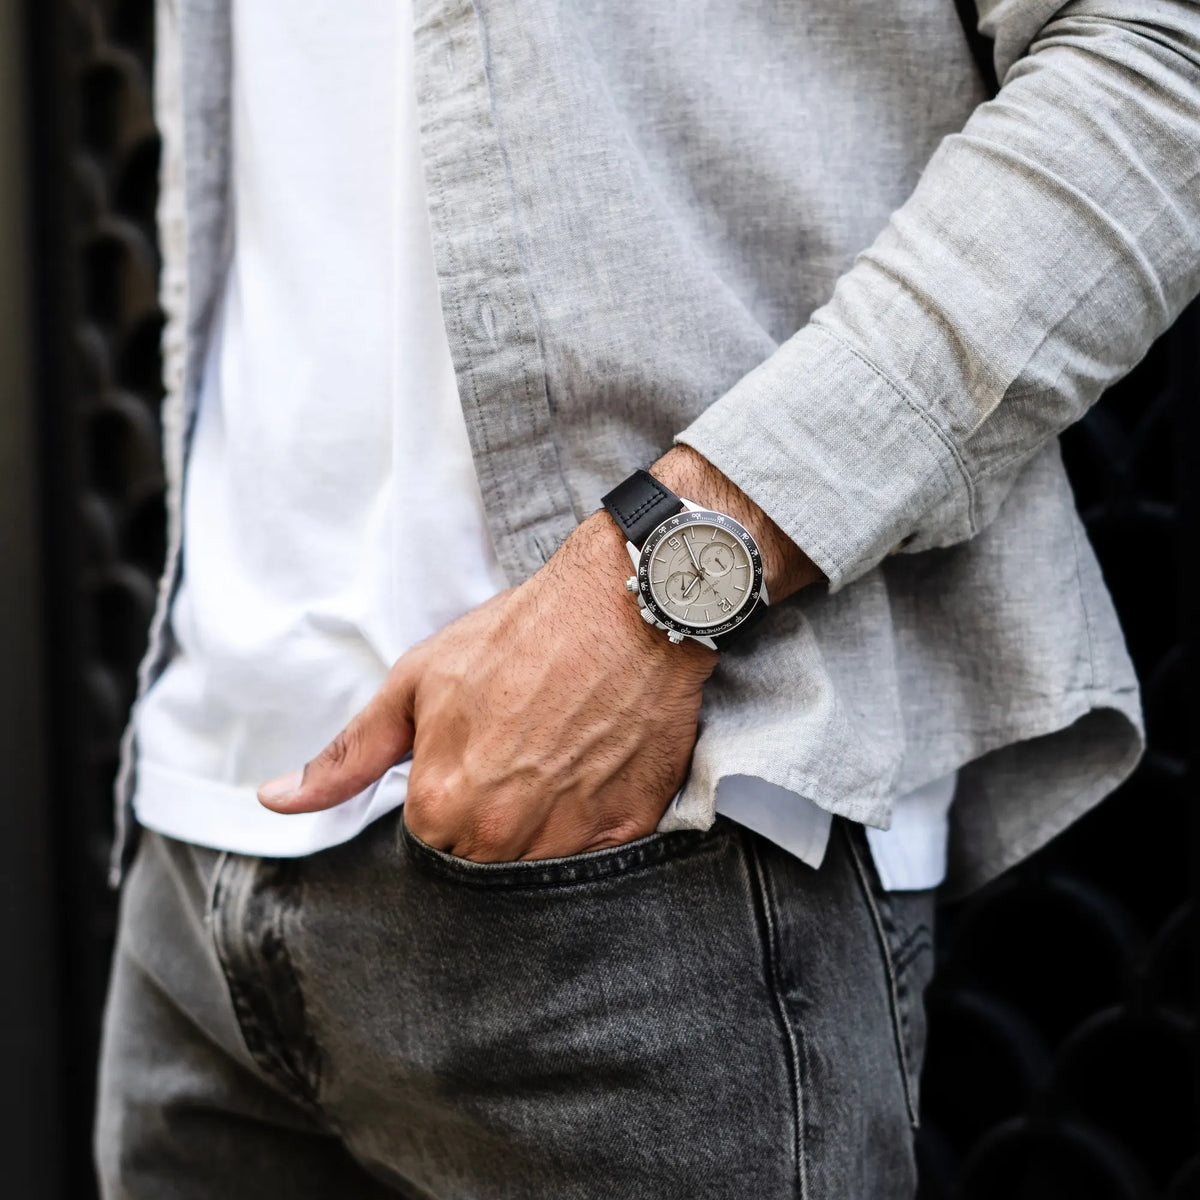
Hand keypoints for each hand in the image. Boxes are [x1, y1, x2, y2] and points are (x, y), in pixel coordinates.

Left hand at [256, 444, 821, 861]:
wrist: (624, 605)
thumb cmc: (519, 636)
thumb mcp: (417, 681)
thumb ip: (349, 755)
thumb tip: (276, 802)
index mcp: (441, 806)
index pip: (429, 837)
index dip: (449, 789)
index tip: (475, 749)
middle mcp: (504, 836)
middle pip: (483, 856)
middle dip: (492, 812)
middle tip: (519, 747)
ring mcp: (572, 835)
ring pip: (540, 859)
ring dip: (544, 820)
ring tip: (559, 751)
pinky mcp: (630, 826)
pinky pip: (598, 850)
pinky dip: (594, 815)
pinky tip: (595, 762)